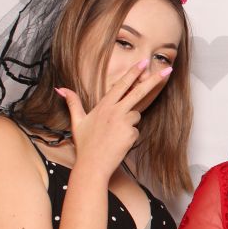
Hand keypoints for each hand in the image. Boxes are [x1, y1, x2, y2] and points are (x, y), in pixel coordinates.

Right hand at [56, 60, 171, 175]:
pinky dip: (130, 135)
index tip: (143, 63)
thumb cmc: (85, 144)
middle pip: (138, 92)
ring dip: (130, 122)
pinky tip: (119, 142)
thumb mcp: (77, 122)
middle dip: (153, 80)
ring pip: (136, 115)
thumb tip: (60, 89)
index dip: (133, 73)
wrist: (93, 165)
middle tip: (167, 70)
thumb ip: (73, 103)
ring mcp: (124, 122)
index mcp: (104, 106)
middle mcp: (115, 111)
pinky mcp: (132, 134)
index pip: (121, 85)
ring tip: (115, 135)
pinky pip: (136, 130)